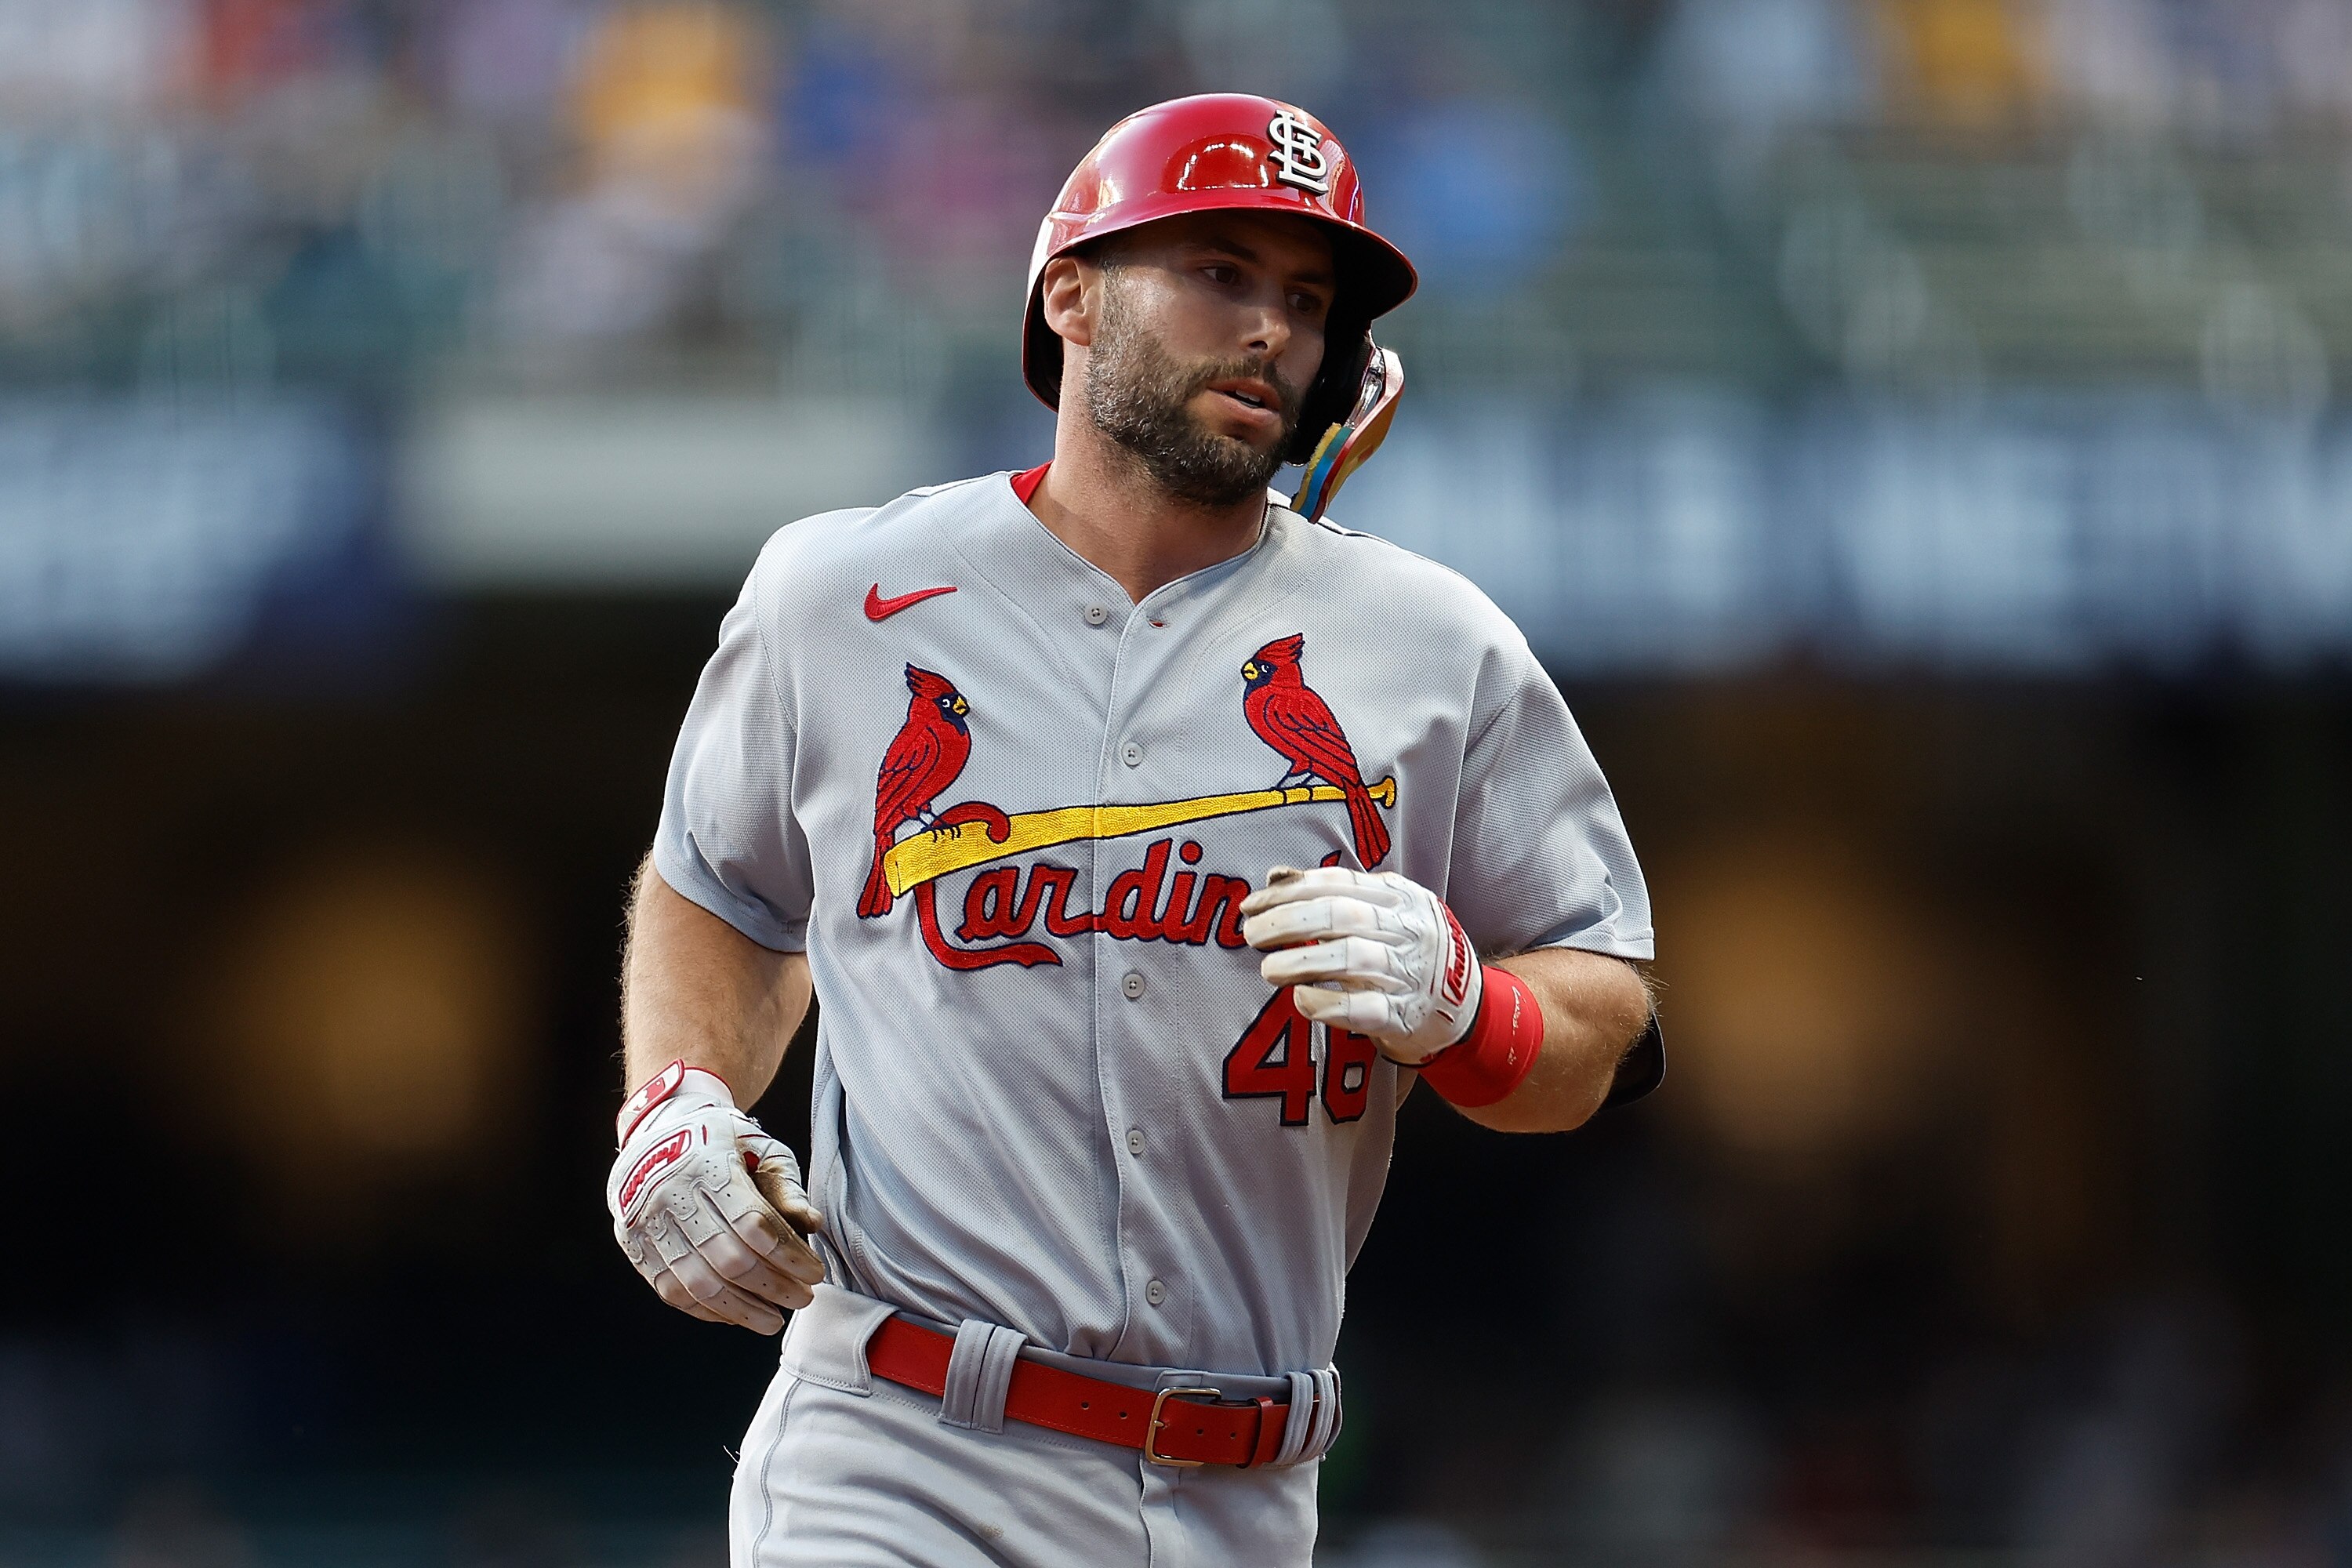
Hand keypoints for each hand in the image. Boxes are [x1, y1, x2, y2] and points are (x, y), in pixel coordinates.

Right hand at [606, 1063, 825, 1333]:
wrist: (657, 1130)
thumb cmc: (722, 1141)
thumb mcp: (759, 1147)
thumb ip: (785, 1186)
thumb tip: (812, 1225)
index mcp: (709, 1163)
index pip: (754, 1224)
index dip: (789, 1256)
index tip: (815, 1272)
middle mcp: (672, 1194)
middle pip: (729, 1259)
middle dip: (772, 1287)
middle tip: (802, 1299)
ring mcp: (648, 1222)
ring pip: (698, 1283)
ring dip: (741, 1310)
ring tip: (772, 1320)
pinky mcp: (634, 1244)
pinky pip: (671, 1290)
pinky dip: (706, 1310)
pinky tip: (735, 1315)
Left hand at [1240, 865, 1482, 1064]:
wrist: (1467, 1007)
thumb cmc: (1408, 953)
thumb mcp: (1382, 912)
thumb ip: (1331, 894)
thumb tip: (1275, 877)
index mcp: (1400, 897)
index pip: (1337, 883)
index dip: (1288, 892)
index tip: (1251, 906)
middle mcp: (1408, 930)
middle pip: (1341, 916)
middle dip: (1288, 922)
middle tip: (1252, 935)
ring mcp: (1410, 973)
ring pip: (1352, 958)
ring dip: (1301, 961)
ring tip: (1268, 969)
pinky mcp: (1405, 1016)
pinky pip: (1363, 1008)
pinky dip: (1326, 1003)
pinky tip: (1301, 999)